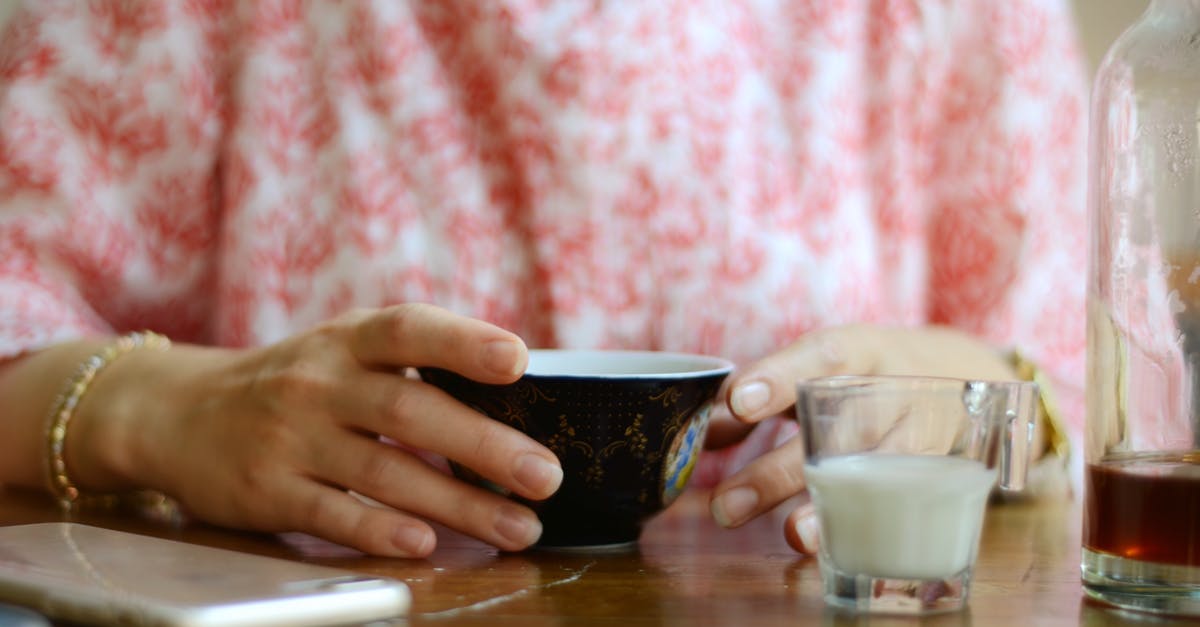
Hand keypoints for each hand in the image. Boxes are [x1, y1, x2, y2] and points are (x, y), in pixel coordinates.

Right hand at [86, 304, 561, 556]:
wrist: (178, 412)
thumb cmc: (294, 383)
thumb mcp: (342, 353)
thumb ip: (409, 366)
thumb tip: (516, 396)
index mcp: (348, 340)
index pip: (409, 329)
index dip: (463, 342)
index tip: (517, 361)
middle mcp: (319, 383)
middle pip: (410, 411)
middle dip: (485, 446)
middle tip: (545, 476)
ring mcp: (290, 437)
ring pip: (384, 472)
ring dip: (458, 503)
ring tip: (518, 527)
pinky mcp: (267, 491)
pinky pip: (332, 513)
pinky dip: (380, 529)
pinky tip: (426, 543)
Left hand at [704, 325, 1018, 553]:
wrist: (961, 372)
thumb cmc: (866, 372)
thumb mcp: (819, 368)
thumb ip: (762, 397)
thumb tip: (706, 433)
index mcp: (857, 350)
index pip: (820, 356)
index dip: (778, 379)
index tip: (738, 404)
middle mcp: (894, 387)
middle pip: (839, 430)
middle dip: (779, 473)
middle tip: (723, 507)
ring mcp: (924, 430)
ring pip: (875, 472)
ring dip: (826, 508)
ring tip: (788, 535)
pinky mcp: (943, 471)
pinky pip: (903, 504)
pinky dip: (865, 529)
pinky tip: (829, 549)